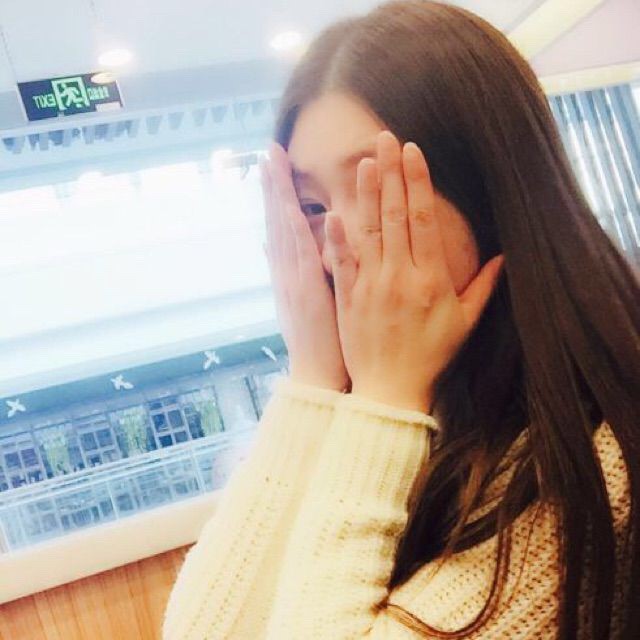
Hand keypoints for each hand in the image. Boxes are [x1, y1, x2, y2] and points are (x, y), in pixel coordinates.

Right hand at [260, 142, 349, 391]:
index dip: (276, 195)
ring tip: (271, 162)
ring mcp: (292, 281)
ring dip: (276, 196)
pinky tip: (286, 205)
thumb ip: (292, 273)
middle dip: (272, 185)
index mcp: (289, 274)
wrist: (316, 376)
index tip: (274, 166)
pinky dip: (291, 230)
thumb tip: (277, 247)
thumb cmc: (320, 341)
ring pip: (282, 230)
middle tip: (268, 150)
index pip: (281, 227)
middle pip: (276, 220)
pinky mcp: (304, 292)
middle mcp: (285, 272)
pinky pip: (299, 255)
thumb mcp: (303, 303)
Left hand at [325, 130, 504, 413]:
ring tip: (364, 160)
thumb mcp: (464, 323)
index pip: (425, 220)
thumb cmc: (431, 356)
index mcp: (430, 279)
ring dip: (366, 194)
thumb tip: (505, 256)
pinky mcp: (348, 298)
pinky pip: (342, 262)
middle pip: (395, 216)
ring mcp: (371, 286)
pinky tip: (334, 210)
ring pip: (368, 232)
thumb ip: (483, 288)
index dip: (419, 182)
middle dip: (392, 173)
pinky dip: (337, 237)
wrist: (391, 390)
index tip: (414, 151)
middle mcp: (400, 276)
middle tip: (386, 137)